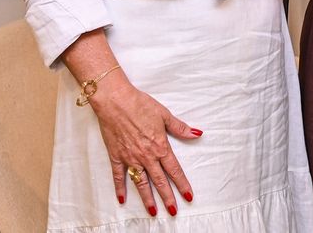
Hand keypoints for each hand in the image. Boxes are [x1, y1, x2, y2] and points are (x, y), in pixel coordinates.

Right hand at [89, 78, 201, 216]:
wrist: (115, 101)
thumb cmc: (140, 105)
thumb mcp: (165, 115)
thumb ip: (180, 128)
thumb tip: (197, 134)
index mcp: (160, 146)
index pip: (174, 170)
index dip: (182, 184)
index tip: (188, 196)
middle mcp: (146, 156)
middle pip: (159, 181)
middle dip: (167, 197)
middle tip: (173, 211)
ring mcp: (130, 158)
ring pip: (141, 183)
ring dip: (147, 198)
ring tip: (153, 211)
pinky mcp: (116, 156)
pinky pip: (119, 176)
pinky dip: (120, 188)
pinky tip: (122, 200)